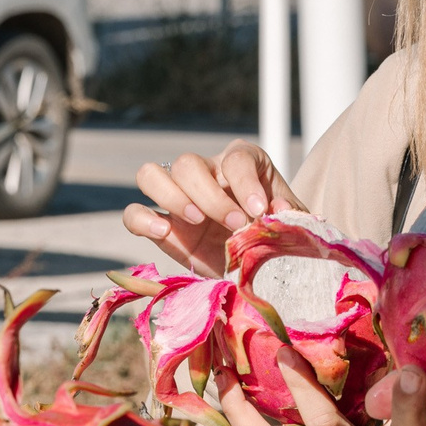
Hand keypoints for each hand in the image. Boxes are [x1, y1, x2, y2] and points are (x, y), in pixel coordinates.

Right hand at [122, 140, 303, 276]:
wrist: (261, 266)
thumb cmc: (277, 237)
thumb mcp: (291, 226)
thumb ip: (289, 217)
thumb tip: (277, 210)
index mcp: (242, 163)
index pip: (236, 158)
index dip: (245, 182)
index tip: (259, 210)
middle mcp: (205, 172)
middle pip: (188, 163)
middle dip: (210, 195)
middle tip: (234, 223)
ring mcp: (178, 197)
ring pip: (151, 174)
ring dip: (172, 197)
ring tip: (197, 221)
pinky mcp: (161, 226)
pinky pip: (133, 212)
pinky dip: (143, 220)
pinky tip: (165, 234)